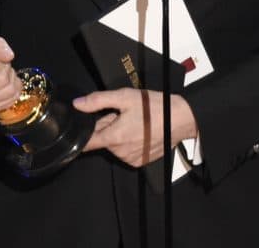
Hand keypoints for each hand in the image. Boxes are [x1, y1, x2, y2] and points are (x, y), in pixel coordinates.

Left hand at [73, 88, 198, 167]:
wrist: (180, 119)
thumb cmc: (154, 107)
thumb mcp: (124, 97)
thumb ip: (98, 100)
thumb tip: (78, 104)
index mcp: (114, 137)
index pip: (87, 144)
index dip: (82, 135)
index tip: (82, 130)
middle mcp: (120, 152)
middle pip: (103, 139)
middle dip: (108, 126)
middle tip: (122, 115)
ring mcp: (130, 159)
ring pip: (115, 145)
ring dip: (119, 134)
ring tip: (134, 122)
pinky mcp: (140, 161)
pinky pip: (126, 152)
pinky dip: (129, 142)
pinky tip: (140, 132)